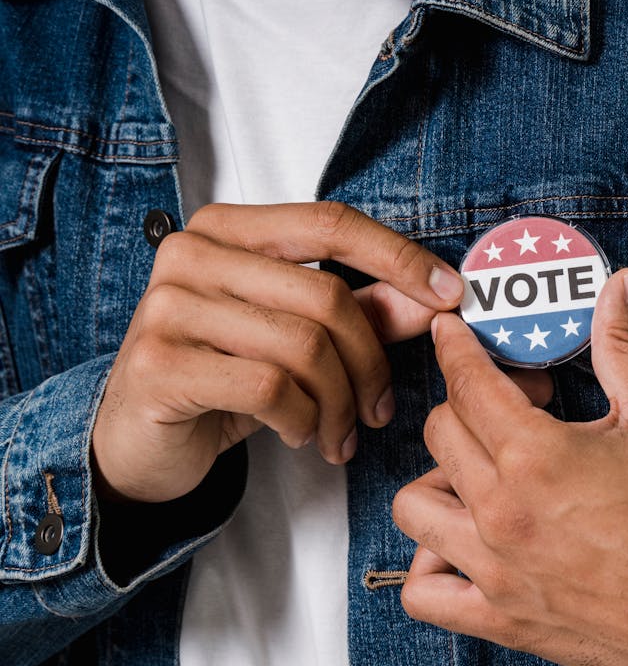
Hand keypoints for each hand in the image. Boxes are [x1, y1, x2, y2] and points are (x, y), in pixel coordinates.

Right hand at [92, 201, 463, 503]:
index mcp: (228, 229)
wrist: (138, 443)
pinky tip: (300, 434)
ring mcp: (168, 305)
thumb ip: (362, 311)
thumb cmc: (222, 380)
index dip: (399, 257)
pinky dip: (302, 419)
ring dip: (340, 403)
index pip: (331, 222)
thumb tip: (433, 299)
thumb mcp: (297, 340)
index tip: (450, 294)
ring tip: (340, 434)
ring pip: (303, 346)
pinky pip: (269, 388)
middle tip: (380, 409)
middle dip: (370, 363)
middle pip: (326, 296)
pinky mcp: (160, 363)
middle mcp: (192, 253)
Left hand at [393, 269, 627, 665]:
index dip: (455, 349)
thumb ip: (626, 347)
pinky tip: (461, 547)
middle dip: (466, 404)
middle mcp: (502, 512)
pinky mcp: (500, 619)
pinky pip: (422, 594)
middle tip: (513, 406)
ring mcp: (494, 570)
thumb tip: (623, 285)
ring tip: (480, 475)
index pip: (467, 383)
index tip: (450, 336)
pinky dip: (428, 569)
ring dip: (438, 480)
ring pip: (414, 507)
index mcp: (537, 454)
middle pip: (439, 433)